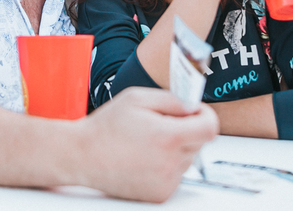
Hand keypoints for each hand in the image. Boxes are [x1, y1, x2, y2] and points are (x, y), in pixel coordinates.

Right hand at [79, 87, 218, 201]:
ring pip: (187, 159)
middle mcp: (170, 162)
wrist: (82, 156)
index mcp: (168, 136)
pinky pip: (176, 175)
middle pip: (199, 143)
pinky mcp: (160, 194)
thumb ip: (171, 100)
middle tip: (161, 125)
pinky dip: (166, 165)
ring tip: (147, 142)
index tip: (194, 113)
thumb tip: (193, 106)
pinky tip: (144, 158)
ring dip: (175, 148)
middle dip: (186, 130)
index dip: (204, 116)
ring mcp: (166, 181)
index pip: (210, 128)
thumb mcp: (137, 98)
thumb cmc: (105, 127)